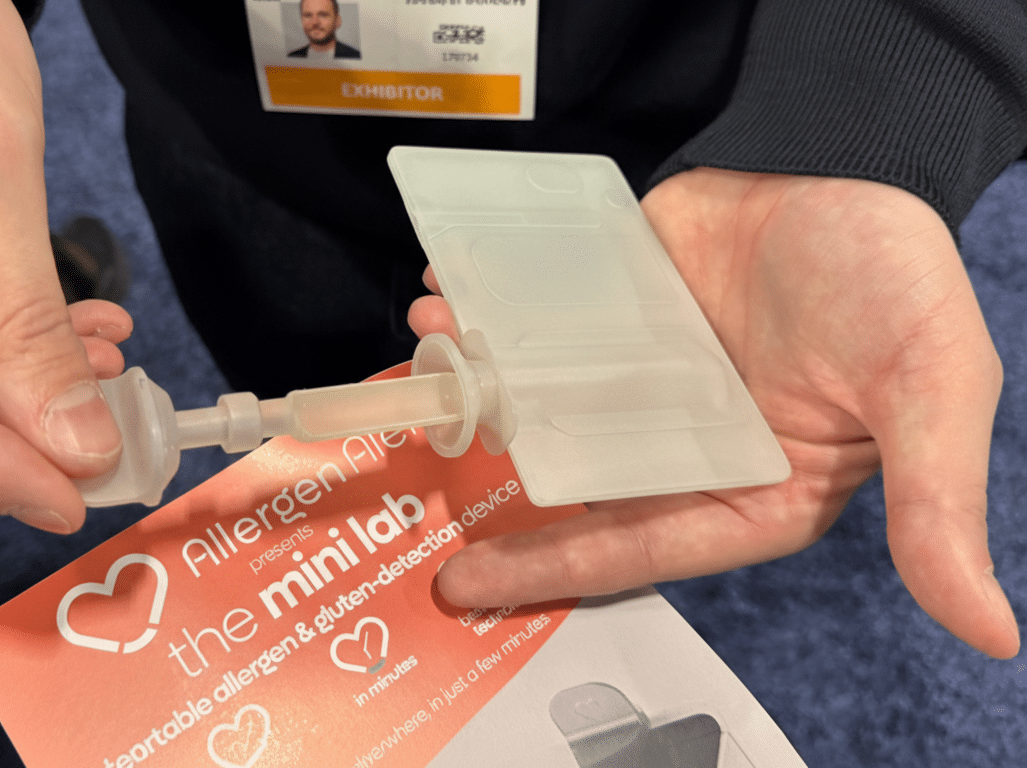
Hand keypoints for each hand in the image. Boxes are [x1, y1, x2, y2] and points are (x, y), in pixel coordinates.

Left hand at [410, 168, 1018, 657]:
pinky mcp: (616, 314)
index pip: (638, 547)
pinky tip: (450, 302)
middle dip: (489, 490)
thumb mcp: (928, 394)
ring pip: (544, 402)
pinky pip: (542, 328)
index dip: (553, 573)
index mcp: (750, 487)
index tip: (466, 587)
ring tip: (425, 362)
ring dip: (480, 387)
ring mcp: (640, 375)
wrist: (859, 161)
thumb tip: (992, 632)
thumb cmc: (901, 282)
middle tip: (412, 487)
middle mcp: (681, 441)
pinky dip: (496, 318)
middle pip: (569, 485)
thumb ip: (936, 509)